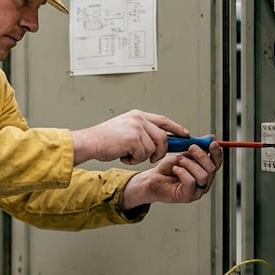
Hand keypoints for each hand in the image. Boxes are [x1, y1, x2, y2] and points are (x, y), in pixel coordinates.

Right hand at [71, 110, 188, 165]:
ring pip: (153, 148)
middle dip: (160, 151)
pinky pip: (143, 154)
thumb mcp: (125, 130)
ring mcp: (137, 127)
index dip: (176, 128)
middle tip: (151, 158)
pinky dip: (134, 160)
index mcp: (137, 115)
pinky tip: (123, 155)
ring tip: (128, 155)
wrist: (89, 142)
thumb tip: (159, 141)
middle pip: (162, 137)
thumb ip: (142, 131)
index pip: (163, 120)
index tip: (185, 134)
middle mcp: (139, 119)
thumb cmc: (103, 140)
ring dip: (142, 157)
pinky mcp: (134, 138)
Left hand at [120, 140, 222, 207]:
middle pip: (212, 169)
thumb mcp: (183, 154)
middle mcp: (204, 182)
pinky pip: (191, 182)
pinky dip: (182, 172)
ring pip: (203, 176)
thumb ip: (196, 149)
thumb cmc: (167, 168)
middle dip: (202, 156)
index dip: (217, 152)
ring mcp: (197, 191)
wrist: (153, 180)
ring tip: (179, 161)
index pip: (217, 162)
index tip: (212, 143)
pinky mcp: (188, 196)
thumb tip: (210, 138)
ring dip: (190, 164)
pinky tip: (175, 169)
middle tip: (191, 148)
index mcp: (205, 171)